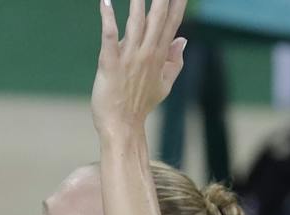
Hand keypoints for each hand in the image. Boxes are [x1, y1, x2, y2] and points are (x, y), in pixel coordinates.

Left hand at [92, 0, 188, 138]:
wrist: (122, 126)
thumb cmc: (141, 106)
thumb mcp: (164, 85)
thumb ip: (175, 61)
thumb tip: (183, 39)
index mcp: (159, 56)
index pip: (171, 23)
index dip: (178, 4)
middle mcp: (147, 53)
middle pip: (157, 17)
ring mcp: (129, 58)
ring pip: (135, 22)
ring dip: (137, 2)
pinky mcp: (110, 64)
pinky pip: (109, 37)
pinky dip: (108, 19)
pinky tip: (106, 2)